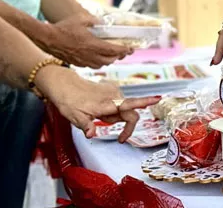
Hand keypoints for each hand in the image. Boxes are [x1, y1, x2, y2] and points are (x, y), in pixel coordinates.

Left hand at [35, 66, 158, 141]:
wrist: (65, 84)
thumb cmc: (69, 101)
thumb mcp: (74, 117)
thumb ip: (86, 126)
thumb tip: (91, 135)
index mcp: (106, 103)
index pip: (129, 105)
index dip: (144, 102)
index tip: (158, 99)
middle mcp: (114, 94)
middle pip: (130, 113)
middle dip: (125, 126)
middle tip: (118, 139)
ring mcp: (113, 90)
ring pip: (123, 110)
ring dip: (116, 118)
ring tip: (97, 116)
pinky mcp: (112, 89)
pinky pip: (119, 104)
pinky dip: (113, 110)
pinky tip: (98, 109)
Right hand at [43, 13, 131, 68]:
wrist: (47, 38)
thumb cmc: (64, 27)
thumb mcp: (81, 19)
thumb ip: (94, 21)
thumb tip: (102, 21)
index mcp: (92, 44)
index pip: (113, 50)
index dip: (124, 50)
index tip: (130, 49)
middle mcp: (89, 55)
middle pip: (109, 60)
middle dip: (118, 56)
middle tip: (124, 51)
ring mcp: (82, 60)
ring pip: (101, 64)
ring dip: (109, 60)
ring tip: (113, 55)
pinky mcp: (76, 63)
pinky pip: (91, 65)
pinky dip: (98, 62)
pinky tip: (98, 57)